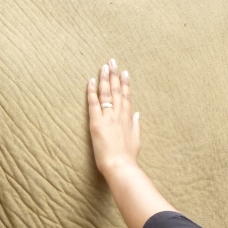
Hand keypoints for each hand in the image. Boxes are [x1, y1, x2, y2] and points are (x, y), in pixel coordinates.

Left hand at [88, 58, 139, 178]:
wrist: (121, 165)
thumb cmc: (128, 157)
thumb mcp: (136, 140)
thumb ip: (136, 125)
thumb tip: (137, 114)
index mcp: (128, 119)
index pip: (127, 97)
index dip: (126, 83)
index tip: (125, 72)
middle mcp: (119, 115)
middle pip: (117, 90)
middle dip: (114, 75)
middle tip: (112, 61)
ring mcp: (108, 117)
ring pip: (106, 93)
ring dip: (104, 78)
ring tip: (104, 66)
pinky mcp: (96, 123)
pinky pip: (93, 103)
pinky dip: (92, 91)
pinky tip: (90, 81)